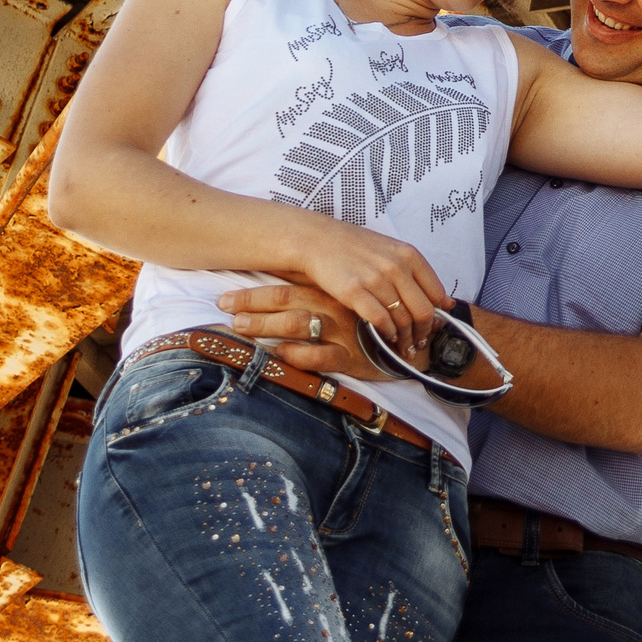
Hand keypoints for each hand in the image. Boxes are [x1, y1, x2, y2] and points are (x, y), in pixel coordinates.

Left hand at [219, 283, 400, 380]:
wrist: (417, 345)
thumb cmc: (376, 324)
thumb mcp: (350, 302)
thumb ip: (321, 293)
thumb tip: (282, 289)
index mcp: (334, 291)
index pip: (288, 285)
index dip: (254, 292)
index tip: (224, 298)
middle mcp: (335, 307)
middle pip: (287, 301)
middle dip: (251, 305)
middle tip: (224, 309)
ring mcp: (343, 331)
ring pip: (298, 324)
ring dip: (265, 325)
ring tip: (239, 327)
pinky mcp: (352, 356)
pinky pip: (320, 356)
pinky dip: (296, 355)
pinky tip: (277, 354)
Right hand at [285, 215, 446, 356]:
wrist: (319, 240)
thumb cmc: (358, 248)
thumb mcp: (394, 253)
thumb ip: (420, 276)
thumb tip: (447, 303)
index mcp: (409, 255)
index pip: (436, 294)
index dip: (436, 316)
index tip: (431, 328)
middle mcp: (396, 266)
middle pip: (422, 311)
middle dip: (422, 333)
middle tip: (418, 345)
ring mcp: (375, 278)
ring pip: (402, 319)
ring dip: (404, 338)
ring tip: (402, 346)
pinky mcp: (354, 291)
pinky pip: (379, 320)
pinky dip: (386, 333)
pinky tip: (385, 336)